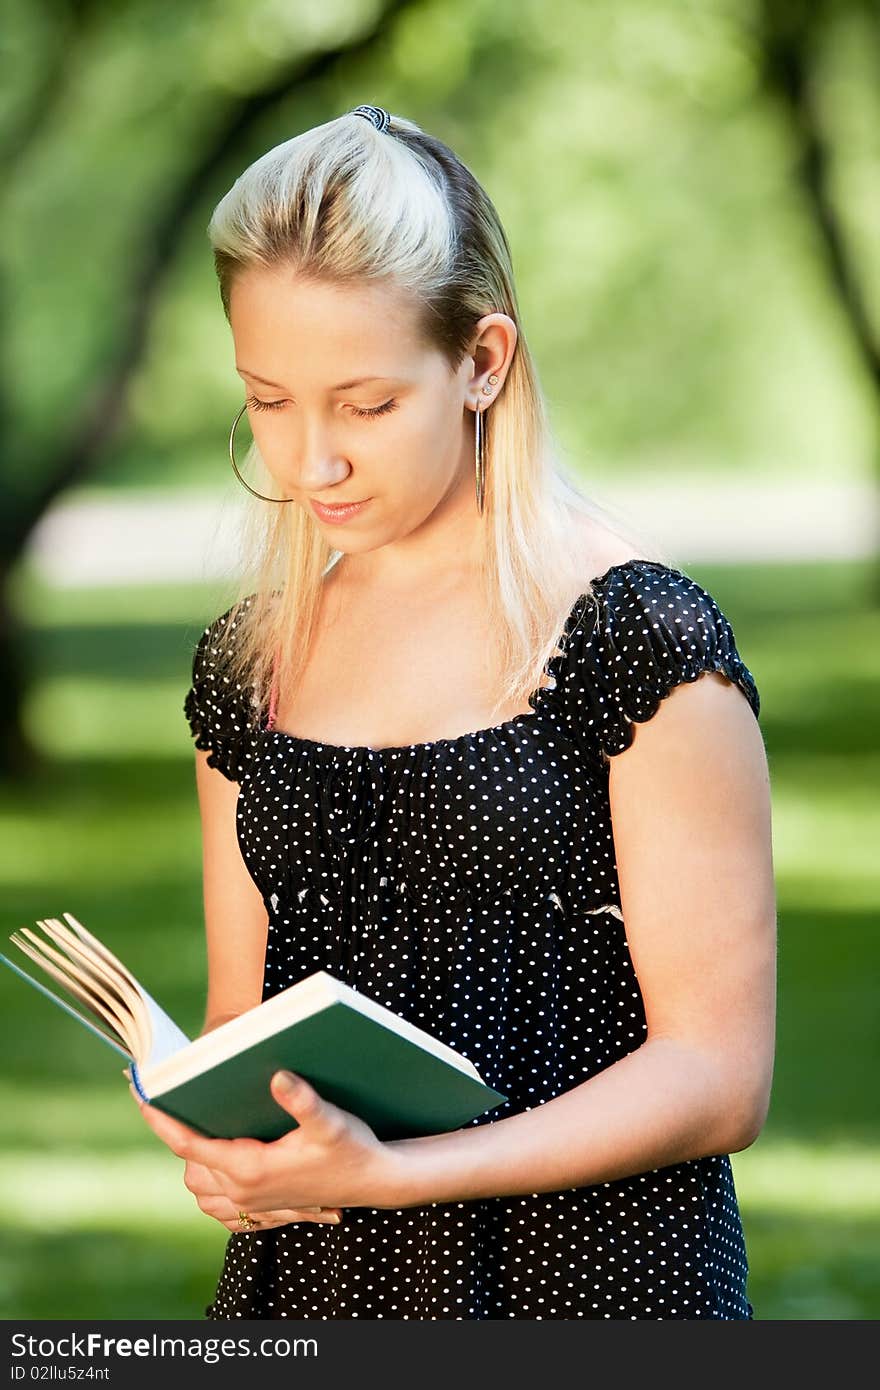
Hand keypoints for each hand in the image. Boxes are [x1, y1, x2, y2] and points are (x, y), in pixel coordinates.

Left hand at [128, 1068, 400, 1229]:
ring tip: (195, 1123)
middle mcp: (245, 1191)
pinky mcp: (265, 1208)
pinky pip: (220, 1205)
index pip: (190, 1145)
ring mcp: (254, 1204)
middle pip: (190, 1165)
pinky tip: (218, 1161)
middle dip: (179, 1135)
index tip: (141, 1097)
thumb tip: (277, 1076)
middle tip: (174, 1100)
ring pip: (201, 1188)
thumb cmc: (353, 1149)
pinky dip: (210, 1185)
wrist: (376, 1181)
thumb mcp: (331, 1120)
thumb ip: (303, 1099)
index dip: (162, 1121)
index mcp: (250, 1169)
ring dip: (194, 1161)